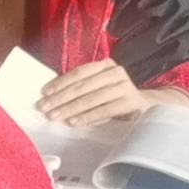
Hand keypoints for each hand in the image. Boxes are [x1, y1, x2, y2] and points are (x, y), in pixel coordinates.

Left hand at [37, 59, 152, 126]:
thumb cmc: (113, 97)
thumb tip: (50, 96)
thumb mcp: (98, 87)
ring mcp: (124, 86)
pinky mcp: (130, 101)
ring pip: (92, 98)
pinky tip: (73, 122)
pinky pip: (104, 110)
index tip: (44, 93)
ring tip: (54, 117)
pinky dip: (87, 117)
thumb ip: (80, 87)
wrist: (144, 106)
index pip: (79, 72)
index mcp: (104, 65)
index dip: (60, 82)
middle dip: (61, 98)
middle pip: (83, 86)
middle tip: (44, 108)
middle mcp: (115, 72)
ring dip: (70, 108)